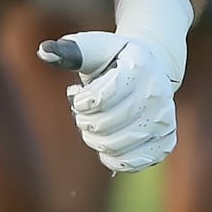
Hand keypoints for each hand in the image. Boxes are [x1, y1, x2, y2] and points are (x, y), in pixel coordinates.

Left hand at [38, 30, 179, 173]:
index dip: (81, 103)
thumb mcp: (93, 48)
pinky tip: (108, 143)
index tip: (79, 95)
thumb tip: (44, 51)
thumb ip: (70, 51)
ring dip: (95, 140)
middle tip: (84, 113)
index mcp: (140, 66)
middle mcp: (158, 93)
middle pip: (106, 125)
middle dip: (85, 122)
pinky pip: (133, 163)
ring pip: (116, 146)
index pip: (100, 99)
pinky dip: (112, 158)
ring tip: (95, 126)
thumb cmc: (114, 59)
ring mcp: (165, 118)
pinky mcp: (167, 141)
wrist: (150, 68)